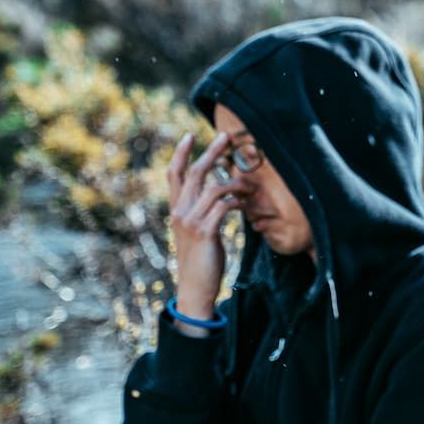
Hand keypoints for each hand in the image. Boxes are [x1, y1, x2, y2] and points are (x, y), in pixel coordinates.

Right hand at [165, 132, 247, 321]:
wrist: (195, 288)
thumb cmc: (201, 260)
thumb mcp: (196, 232)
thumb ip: (201, 212)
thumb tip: (219, 195)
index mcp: (176, 210)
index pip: (174, 175)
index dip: (180, 154)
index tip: (190, 135)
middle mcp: (179, 212)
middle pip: (194, 173)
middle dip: (210, 152)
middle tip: (226, 136)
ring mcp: (190, 221)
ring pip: (213, 187)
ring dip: (235, 182)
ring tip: (249, 185)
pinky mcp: (205, 231)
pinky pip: (223, 206)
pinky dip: (237, 201)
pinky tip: (244, 204)